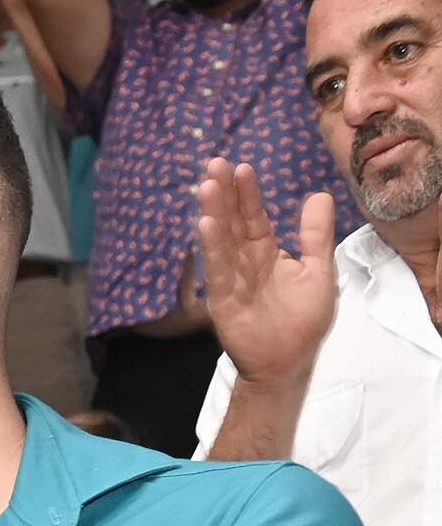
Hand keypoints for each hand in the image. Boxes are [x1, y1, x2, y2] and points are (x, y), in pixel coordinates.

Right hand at [195, 159, 336, 391]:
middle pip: (233, 222)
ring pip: (222, 240)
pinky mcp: (224, 300)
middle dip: (224, 194)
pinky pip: (218, 269)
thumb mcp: (319, 270)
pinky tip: (207, 224)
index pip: (254, 217)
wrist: (289, 361)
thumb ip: (316, 235)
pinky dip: (213, 247)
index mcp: (267, 253)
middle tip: (214, 164)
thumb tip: (318, 195)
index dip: (248, 194)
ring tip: (207, 185)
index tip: (242, 168)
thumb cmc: (303, 320)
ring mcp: (232, 280)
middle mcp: (246, 262)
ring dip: (214, 212)